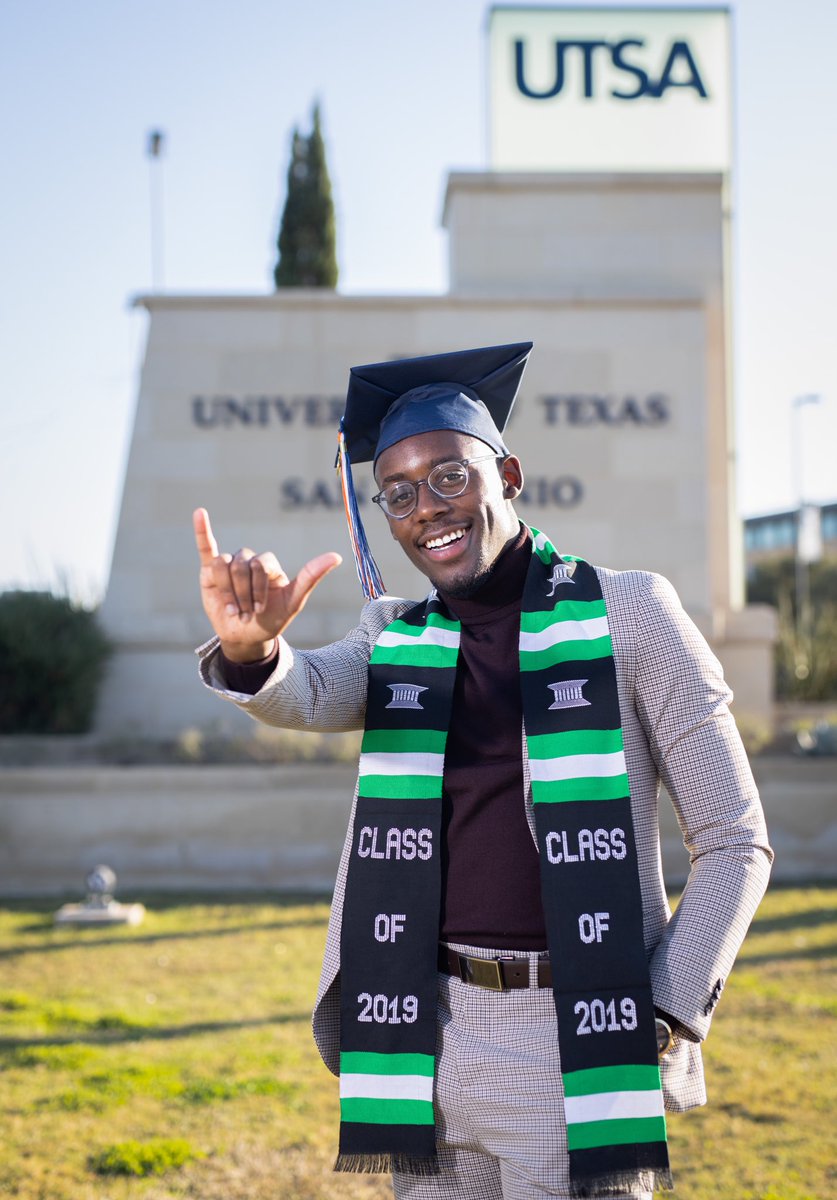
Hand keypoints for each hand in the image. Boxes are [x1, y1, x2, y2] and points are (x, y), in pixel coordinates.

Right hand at [193, 508, 341, 661]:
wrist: (246, 637)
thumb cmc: (271, 620)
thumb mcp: (293, 602)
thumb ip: (311, 577)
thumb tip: (337, 556)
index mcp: (269, 565)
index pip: (261, 565)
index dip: (258, 589)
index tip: (260, 610)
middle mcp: (249, 561)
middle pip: (241, 565)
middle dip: (243, 593)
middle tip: (246, 612)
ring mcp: (230, 565)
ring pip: (222, 565)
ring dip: (227, 590)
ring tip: (232, 609)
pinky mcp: (210, 572)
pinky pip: (206, 548)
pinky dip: (201, 531)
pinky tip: (199, 513)